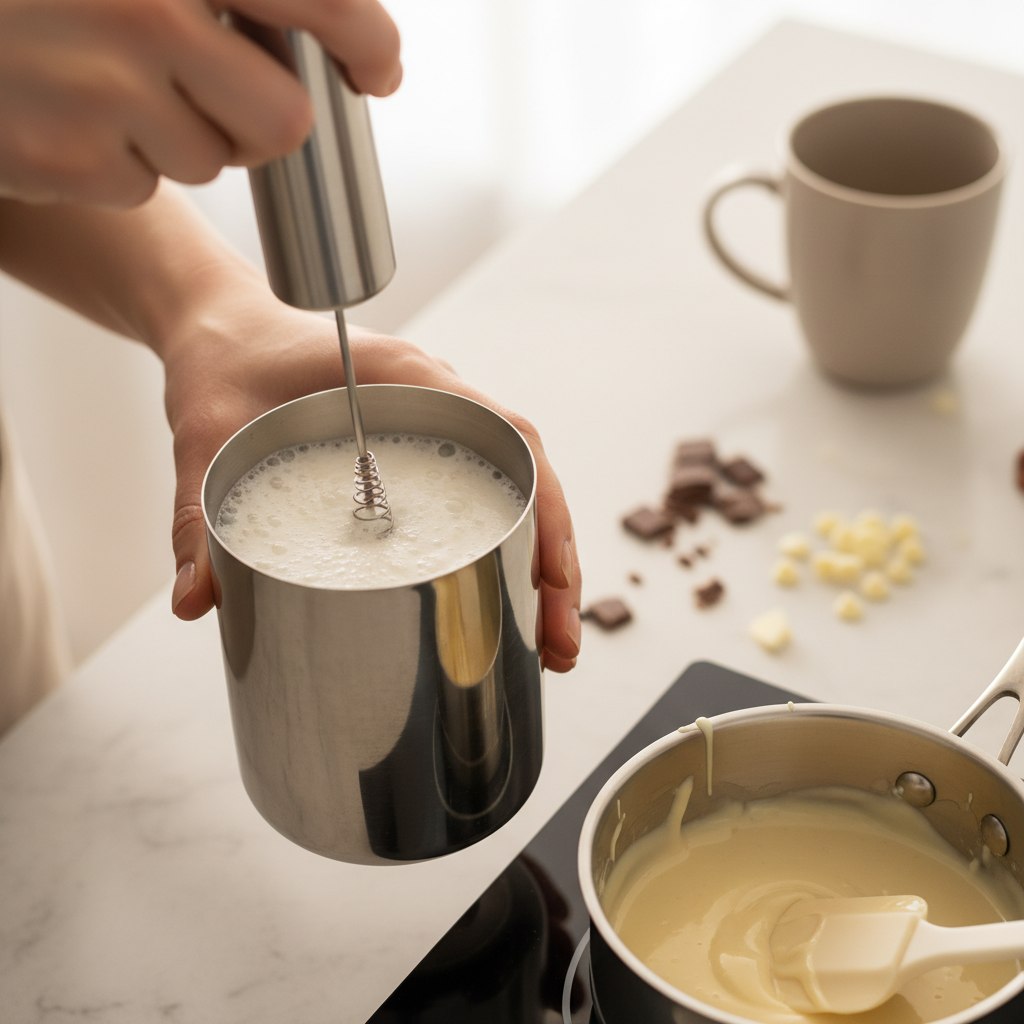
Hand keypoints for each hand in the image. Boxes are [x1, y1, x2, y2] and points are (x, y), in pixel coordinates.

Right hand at [0, 0, 400, 206]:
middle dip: (260, 121)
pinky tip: (66, 110)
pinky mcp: (68, 160)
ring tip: (102, 81)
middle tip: (214, 93)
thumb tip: (339, 27)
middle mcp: (145, 14)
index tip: (377, 69)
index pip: (323, 0)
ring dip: (176, 136)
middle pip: (284, 120)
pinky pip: (142, 186)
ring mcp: (102, 92)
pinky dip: (114, 161)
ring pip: (210, 159)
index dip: (367, 42)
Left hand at [163, 289, 581, 673]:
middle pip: (528, 476)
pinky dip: (506, 545)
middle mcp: (435, 398)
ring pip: (515, 489)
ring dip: (541, 561)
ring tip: (547, 640)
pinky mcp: (416, 449)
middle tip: (559, 642)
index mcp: (406, 377)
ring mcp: (432, 423)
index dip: (545, 510)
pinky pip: (481, 492)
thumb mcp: (206, 433)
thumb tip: (197, 603)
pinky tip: (505, 600)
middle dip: (556, 560)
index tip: (554, 579)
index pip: (509, 436)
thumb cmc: (224, 357)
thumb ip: (197, 513)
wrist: (216, 327)